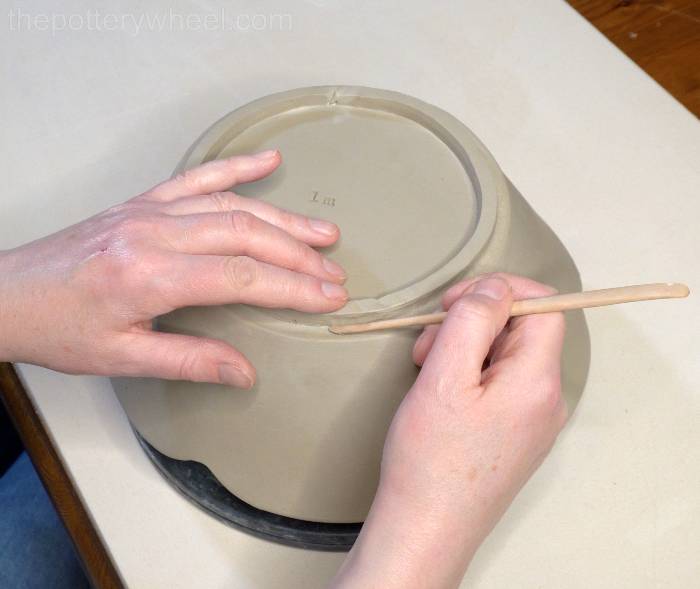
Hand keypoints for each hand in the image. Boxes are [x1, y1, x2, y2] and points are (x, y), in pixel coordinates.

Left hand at [0, 150, 347, 387]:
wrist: (6, 295)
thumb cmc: (59, 329)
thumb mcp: (123, 358)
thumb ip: (190, 361)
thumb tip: (245, 372)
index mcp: (149, 276)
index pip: (241, 277)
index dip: (293, 287)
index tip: (330, 297)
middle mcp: (154, 234)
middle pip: (245, 235)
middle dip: (298, 255)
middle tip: (336, 273)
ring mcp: (149, 211)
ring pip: (230, 205)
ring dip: (282, 218)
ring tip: (323, 232)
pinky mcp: (143, 202)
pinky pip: (197, 177)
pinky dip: (236, 167)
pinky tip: (268, 162)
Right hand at [334, 274, 566, 587]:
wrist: (426, 526)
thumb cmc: (431, 459)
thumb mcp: (444, 377)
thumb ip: (472, 321)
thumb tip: (494, 286)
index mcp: (537, 381)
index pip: (543, 307)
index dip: (500, 291)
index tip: (456, 301)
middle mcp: (546, 399)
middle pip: (521, 330)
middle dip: (472, 322)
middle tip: (429, 344)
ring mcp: (533, 419)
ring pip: (506, 355)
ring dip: (465, 347)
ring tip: (428, 369)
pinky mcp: (515, 433)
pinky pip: (500, 383)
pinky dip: (469, 373)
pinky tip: (441, 391)